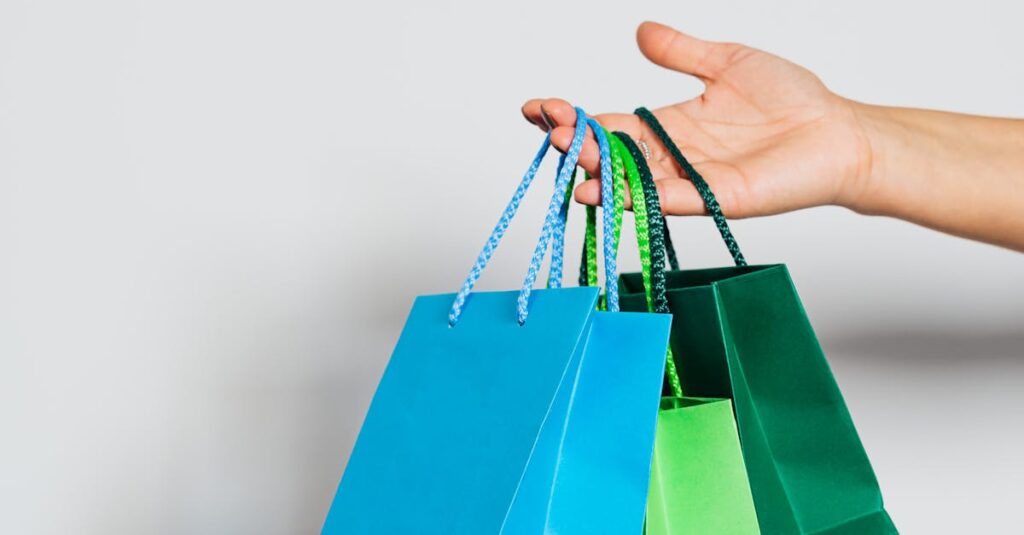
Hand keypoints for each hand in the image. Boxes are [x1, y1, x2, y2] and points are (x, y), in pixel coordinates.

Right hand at [522, 21, 874, 217]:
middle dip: (573, 142)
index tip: (538, 105)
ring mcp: (687, 181)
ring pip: (628, 178)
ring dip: (592, 170)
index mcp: (668, 124)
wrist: (838, 131)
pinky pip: (663, 199)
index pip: (607, 122)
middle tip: (549, 127)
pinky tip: (600, 188)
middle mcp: (670, 155)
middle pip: (608, 153)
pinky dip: (630, 195)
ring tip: (565, 154)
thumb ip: (682, 52)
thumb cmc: (792, 99)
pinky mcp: (710, 199)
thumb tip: (642, 30)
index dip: (572, 115)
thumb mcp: (727, 63)